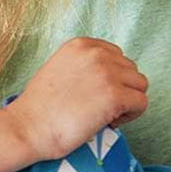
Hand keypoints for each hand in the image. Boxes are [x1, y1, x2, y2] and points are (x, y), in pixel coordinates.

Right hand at [6, 38, 148, 159]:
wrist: (28, 127)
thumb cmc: (40, 107)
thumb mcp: (60, 68)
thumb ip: (84, 65)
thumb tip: (110, 77)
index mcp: (81, 44)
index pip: (117, 55)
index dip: (111, 77)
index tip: (96, 94)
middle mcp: (96, 54)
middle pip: (131, 70)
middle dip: (120, 89)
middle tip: (99, 107)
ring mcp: (107, 74)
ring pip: (140, 85)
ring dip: (128, 101)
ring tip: (105, 115)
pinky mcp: (115, 96)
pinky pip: (141, 103)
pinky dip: (130, 116)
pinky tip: (109, 122)